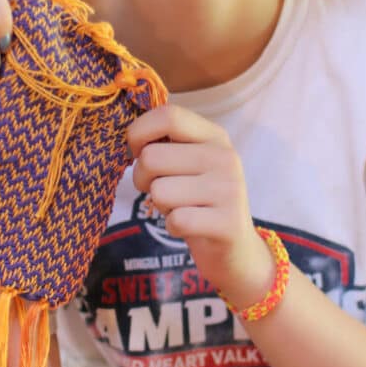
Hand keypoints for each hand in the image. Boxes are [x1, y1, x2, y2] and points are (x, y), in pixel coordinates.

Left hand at [127, 104, 274, 309]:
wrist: (236, 250)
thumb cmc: (199, 201)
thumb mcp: (189, 162)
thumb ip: (165, 142)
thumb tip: (128, 135)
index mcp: (214, 136)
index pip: (168, 115)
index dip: (139, 132)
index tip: (136, 152)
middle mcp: (225, 157)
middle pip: (152, 157)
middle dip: (141, 178)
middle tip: (157, 189)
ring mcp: (229, 189)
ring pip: (159, 191)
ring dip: (160, 205)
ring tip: (179, 207)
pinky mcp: (227, 223)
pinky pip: (176, 220)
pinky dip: (173, 227)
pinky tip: (188, 226)